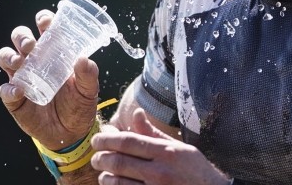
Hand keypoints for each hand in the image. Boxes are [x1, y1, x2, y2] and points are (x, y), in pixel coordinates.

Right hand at [0, 9, 99, 149]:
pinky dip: (9, 89)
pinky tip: (19, 91)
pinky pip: (5, 89)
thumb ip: (88, 74)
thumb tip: (84, 59)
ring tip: (20, 62)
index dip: (42, 19)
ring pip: (5, 57)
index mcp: (53, 51)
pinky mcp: (14, 98)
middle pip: (19, 38)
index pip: (44, 28)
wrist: (71, 133)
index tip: (46, 21)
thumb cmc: (79, 103)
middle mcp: (34, 60)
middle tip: (30, 46)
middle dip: (22, 37)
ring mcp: (22, 77)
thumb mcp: (88, 89)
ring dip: (9, 56)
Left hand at [91, 108, 231, 184]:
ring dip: (105, 177)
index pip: (128, 142)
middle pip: (119, 162)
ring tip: (103, 173)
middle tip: (95, 157)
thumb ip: (153, 133)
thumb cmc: (196, 171)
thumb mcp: (179, 148)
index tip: (96, 139)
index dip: (107, 140)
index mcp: (165, 152)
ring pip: (118, 183)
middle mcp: (159, 171)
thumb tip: (135, 113)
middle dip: (101, 158)